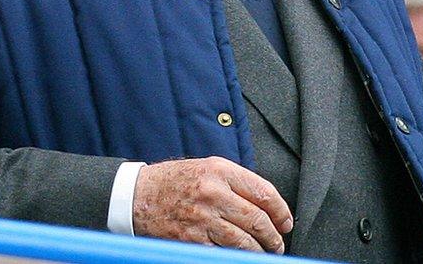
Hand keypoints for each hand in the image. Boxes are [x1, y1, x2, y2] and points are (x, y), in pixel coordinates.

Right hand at [132, 156, 292, 252]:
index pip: (264, 192)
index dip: (281, 211)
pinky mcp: (191, 240)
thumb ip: (235, 182)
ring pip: (243, 241)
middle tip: (278, 243)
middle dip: (273, 236)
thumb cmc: (174, 181)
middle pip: (257, 219)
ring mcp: (202, 218)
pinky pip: (222, 253)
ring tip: (264, 253)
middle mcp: (213, 193)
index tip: (286, 222)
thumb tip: (265, 203)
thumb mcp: (207, 168)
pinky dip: (235, 257)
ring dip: (259, 251)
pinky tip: (240, 257)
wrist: (137, 195)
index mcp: (221, 171)